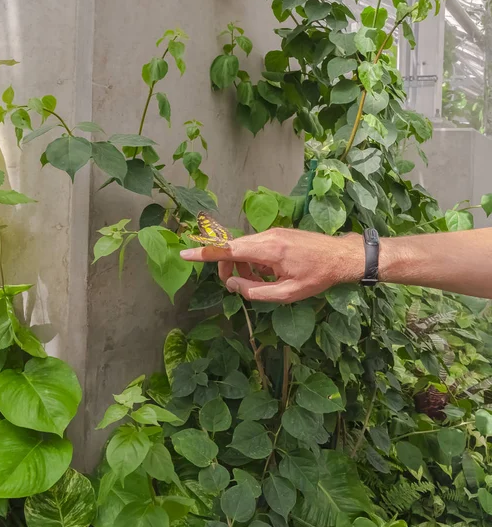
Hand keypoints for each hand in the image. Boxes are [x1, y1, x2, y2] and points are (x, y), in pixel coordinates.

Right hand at [180, 228, 363, 302]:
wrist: (341, 256)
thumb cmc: (317, 277)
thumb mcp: (287, 294)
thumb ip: (255, 292)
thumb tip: (232, 285)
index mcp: (268, 250)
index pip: (228, 250)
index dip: (204, 254)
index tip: (184, 254)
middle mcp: (267, 236)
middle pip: (232, 249)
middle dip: (228, 268)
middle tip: (237, 287)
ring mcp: (272, 232)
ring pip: (244, 248)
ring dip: (244, 267)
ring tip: (262, 283)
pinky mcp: (277, 233)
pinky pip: (256, 246)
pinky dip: (255, 261)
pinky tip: (270, 273)